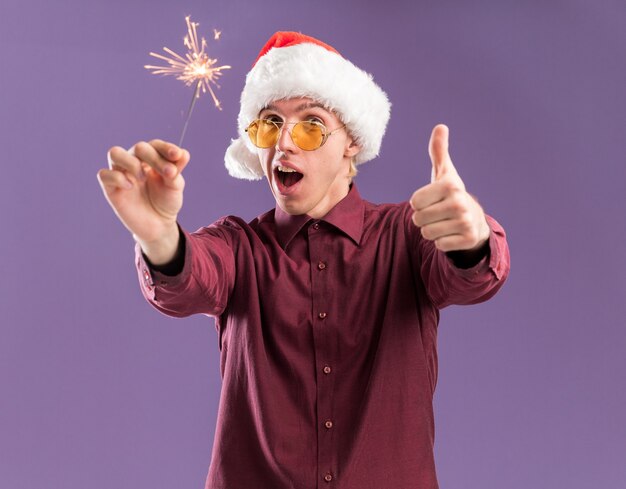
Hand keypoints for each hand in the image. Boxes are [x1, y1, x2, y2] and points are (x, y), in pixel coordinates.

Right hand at [97, 139, 189, 262]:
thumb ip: (176, 170)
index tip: (177, 155)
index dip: (165, 147)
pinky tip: (130, 187)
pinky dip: (117, 177)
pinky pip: (104, 174)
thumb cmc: (166, 203)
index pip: (155, 145)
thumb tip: (184, 153)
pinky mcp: (111, 188)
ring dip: (131, 162)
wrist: (158, 226)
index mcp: (151, 159)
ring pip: (115, 153)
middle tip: (168, 173)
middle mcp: (134, 162)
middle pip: (139, 147)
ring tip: (143, 177)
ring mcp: (121, 173)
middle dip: (154, 157)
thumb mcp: (175, 187)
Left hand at [409, 125, 489, 252]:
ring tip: (444, 223)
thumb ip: (438, 151)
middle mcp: (459, 203)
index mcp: (450, 185)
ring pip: (426, 233)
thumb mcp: (444, 173)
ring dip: (431, 231)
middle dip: (424, 218)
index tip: (432, 200)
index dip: (419, 203)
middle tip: (438, 213)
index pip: (414, 202)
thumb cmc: (451, 194)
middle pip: (418, 219)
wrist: (475, 220)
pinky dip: (442, 242)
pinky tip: (451, 234)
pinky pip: (439, 245)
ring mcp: (465, 222)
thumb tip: (440, 126)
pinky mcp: (467, 239)